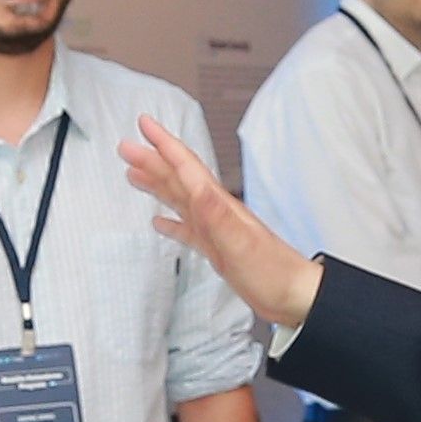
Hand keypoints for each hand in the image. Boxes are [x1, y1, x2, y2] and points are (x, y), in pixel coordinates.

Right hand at [122, 114, 323, 329]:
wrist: (294, 296)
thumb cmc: (274, 272)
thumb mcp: (241, 244)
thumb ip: (218, 216)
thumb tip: (198, 188)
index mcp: (219, 205)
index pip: (187, 167)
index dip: (165, 144)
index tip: (144, 124)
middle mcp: (215, 212)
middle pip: (178, 179)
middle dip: (152, 160)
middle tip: (126, 147)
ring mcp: (215, 230)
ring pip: (179, 200)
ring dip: (156, 184)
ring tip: (133, 174)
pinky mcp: (216, 249)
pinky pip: (187, 230)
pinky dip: (171, 223)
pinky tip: (159, 222)